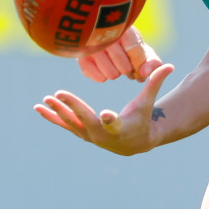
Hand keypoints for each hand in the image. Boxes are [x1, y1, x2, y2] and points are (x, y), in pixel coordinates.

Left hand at [34, 63, 174, 155]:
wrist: (134, 143)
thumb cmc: (142, 117)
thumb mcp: (148, 102)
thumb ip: (156, 82)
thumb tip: (170, 65)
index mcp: (120, 126)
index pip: (114, 122)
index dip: (110, 119)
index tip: (105, 114)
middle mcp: (102, 134)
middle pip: (85, 120)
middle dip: (71, 108)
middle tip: (57, 94)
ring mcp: (90, 135)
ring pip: (70, 123)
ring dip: (56, 113)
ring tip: (43, 101)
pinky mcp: (82, 133)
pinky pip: (64, 124)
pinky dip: (51, 117)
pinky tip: (39, 108)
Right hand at [77, 26, 161, 82]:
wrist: (102, 35)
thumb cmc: (129, 44)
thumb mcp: (143, 48)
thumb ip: (151, 61)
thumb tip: (144, 74)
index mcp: (123, 27)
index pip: (135, 52)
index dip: (140, 64)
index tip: (140, 68)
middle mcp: (105, 35)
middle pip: (125, 67)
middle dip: (129, 69)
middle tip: (126, 63)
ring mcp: (91, 46)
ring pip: (112, 75)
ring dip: (117, 73)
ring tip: (115, 64)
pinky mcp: (81, 58)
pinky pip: (100, 78)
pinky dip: (104, 76)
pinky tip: (104, 66)